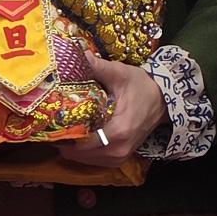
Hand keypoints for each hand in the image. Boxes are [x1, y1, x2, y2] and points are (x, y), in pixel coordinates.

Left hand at [54, 53, 166, 167]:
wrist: (164, 100)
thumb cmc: (142, 87)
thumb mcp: (121, 74)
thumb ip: (99, 67)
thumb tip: (77, 55)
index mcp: (118, 130)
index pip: (80, 142)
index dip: (63, 133)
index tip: (52, 120)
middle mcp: (118, 149)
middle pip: (78, 153)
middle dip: (64, 139)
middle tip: (54, 123)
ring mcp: (119, 157)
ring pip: (83, 159)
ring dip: (71, 147)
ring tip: (64, 129)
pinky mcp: (119, 159)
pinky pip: (93, 161)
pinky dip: (82, 151)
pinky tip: (79, 137)